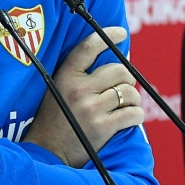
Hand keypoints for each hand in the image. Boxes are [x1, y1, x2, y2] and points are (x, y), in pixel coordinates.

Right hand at [22, 27, 144, 167]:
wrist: (48, 151)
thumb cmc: (55, 119)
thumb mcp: (58, 90)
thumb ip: (80, 76)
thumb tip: (116, 61)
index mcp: (65, 76)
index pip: (88, 47)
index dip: (107, 36)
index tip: (120, 33)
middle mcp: (79, 89)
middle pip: (119, 71)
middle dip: (127, 78)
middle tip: (123, 86)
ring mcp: (91, 109)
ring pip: (129, 92)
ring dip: (133, 99)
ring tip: (126, 105)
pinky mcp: (103, 128)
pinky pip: (133, 114)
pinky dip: (136, 115)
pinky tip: (130, 118)